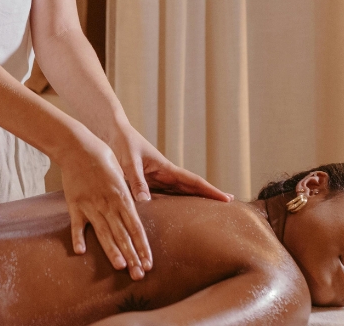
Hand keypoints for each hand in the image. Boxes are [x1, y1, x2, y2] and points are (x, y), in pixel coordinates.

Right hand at [58, 135, 152, 280]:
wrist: (78, 146)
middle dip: (132, 256)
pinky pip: (76, 225)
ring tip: (120, 267)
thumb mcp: (121, 173)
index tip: (149, 263)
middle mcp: (108, 204)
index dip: (143, 246)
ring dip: (112, 251)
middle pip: (123, 235)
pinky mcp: (75, 204)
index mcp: (122, 197)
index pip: (136, 227)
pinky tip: (81, 252)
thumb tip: (138, 206)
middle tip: (139, 274)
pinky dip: (78, 238)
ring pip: (104, 233)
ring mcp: (91, 205)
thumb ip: (128, 193)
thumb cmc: (103, 157)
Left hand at [108, 125, 233, 202]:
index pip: (193, 181)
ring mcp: (159, 179)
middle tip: (230, 206)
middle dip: (210, 195)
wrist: (114, 133)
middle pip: (192, 187)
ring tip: (211, 211)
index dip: (210, 190)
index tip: (227, 198)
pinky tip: (180, 211)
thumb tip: (145, 202)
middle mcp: (166, 174)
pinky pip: (167, 195)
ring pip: (181, 192)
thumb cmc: (122, 144)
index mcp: (166, 168)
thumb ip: (136, 180)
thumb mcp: (129, 161)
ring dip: (196, 200)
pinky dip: (177, 202)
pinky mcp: (149, 182)